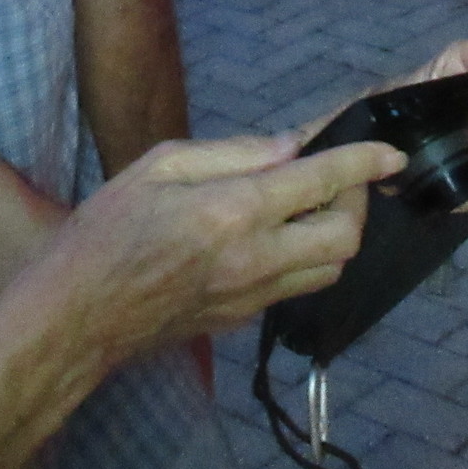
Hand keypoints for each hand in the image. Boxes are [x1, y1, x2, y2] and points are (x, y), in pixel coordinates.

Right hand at [23, 132, 405, 368]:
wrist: (77, 316)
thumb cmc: (106, 230)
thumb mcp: (159, 166)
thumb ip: (232, 153)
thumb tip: (290, 147)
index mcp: (234, 211)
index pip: (323, 182)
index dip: (364, 162)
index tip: (389, 153)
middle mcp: (256, 259)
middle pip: (346, 238)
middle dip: (356, 202)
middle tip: (335, 179)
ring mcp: (254, 297)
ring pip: (330, 269)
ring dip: (335, 234)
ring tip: (308, 208)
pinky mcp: (244, 320)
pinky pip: (297, 286)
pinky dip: (305, 257)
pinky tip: (276, 238)